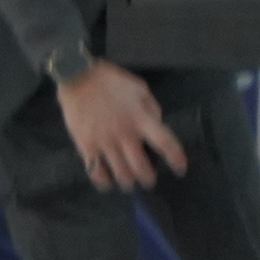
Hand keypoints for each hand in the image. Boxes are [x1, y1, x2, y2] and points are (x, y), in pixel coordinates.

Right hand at [59, 62, 188, 190]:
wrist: (79, 77)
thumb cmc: (111, 81)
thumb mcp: (139, 88)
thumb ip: (151, 108)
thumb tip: (157, 124)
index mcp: (140, 119)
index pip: (165, 143)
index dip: (176, 159)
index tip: (180, 169)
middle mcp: (125, 134)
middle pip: (142, 168)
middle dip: (148, 179)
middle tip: (149, 179)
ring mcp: (105, 142)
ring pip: (122, 175)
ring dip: (129, 182)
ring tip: (130, 181)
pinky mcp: (87, 146)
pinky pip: (97, 172)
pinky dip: (104, 182)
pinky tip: (108, 182)